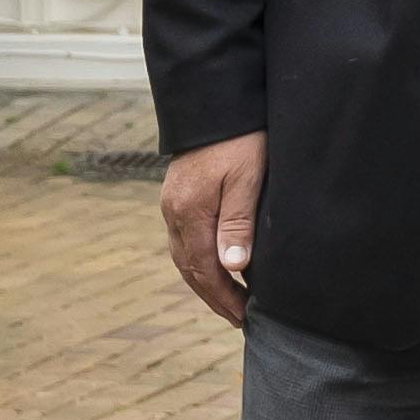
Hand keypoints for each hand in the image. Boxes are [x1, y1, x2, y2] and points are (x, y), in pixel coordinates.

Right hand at [160, 134, 264, 328]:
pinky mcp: (177, 195)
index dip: (225, 297)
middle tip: (239, 319)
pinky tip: (216, 266)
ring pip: (184, 256)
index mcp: (190, 212)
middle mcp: (174, 212)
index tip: (246, 317)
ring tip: (229, 302)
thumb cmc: (241, 137)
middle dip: (214, 297)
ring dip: (204, 282)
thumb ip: (239, 222)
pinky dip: (199, 260)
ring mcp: (172, 204)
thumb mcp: (247, 178)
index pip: (205, 269)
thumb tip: (233, 268)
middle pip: (190, 268)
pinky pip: (185, 239)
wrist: (216, 100)